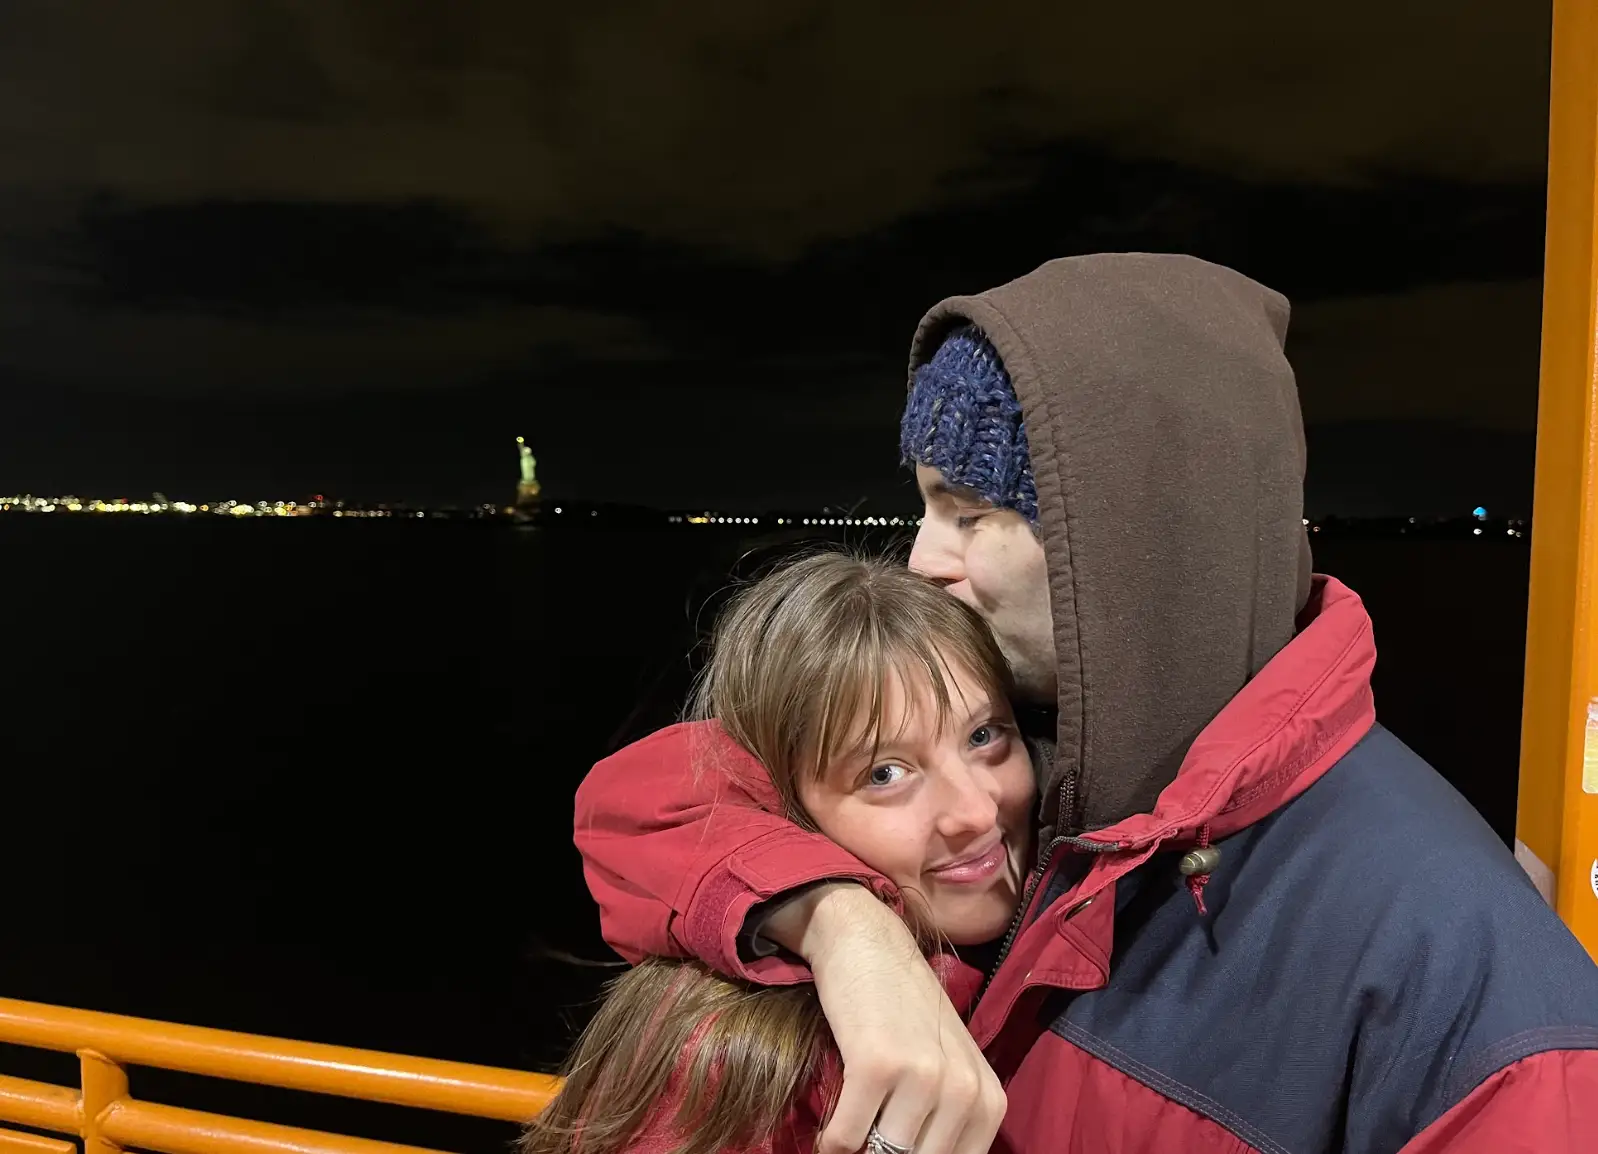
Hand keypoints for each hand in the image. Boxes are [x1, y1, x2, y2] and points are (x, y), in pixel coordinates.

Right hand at [762, 883, 1004, 1153]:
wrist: (868, 943)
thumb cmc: (905, 1011)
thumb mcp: (948, 1067)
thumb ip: (946, 1123)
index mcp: (989, 1101)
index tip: (893, 1148)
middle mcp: (965, 1092)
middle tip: (867, 1141)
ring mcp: (923, 1077)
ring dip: (857, 1152)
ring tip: (847, 1137)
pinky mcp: (877, 1065)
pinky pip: (845, 1138)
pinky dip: (830, 1142)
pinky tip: (827, 1129)